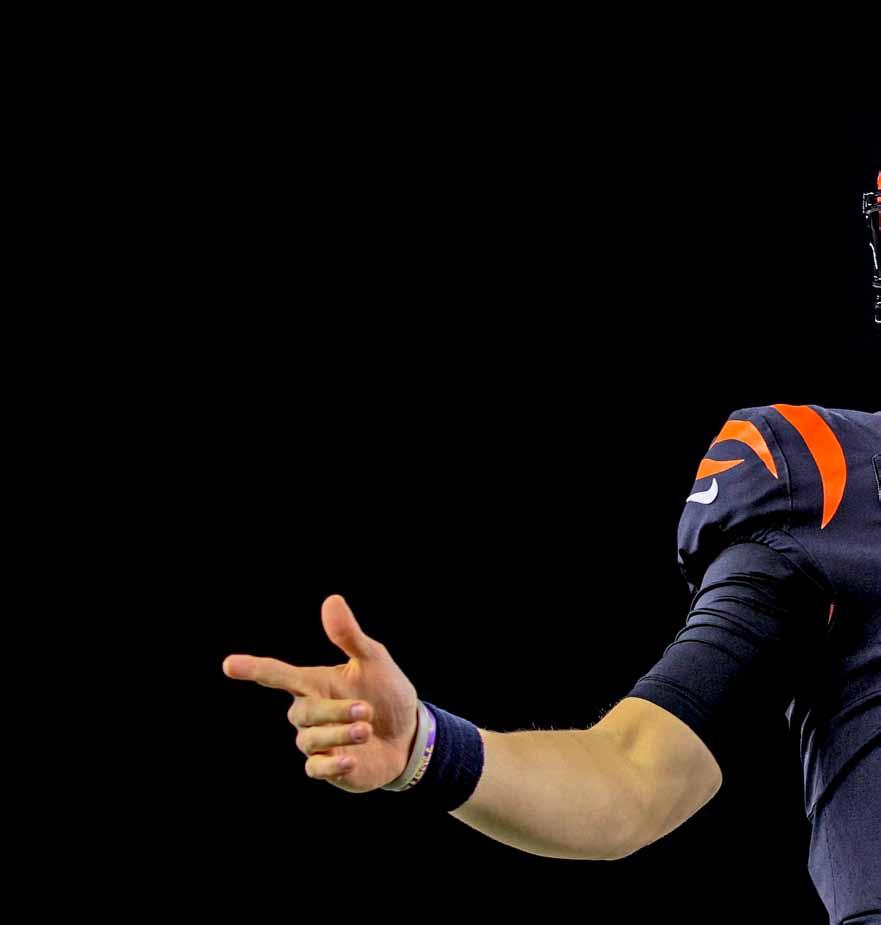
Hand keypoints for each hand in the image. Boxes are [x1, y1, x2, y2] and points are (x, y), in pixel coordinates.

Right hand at [222, 594, 419, 793]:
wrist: (409, 733)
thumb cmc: (386, 692)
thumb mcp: (373, 660)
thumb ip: (349, 636)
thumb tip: (332, 600)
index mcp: (314, 682)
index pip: (276, 674)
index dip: (253, 668)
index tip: (229, 664)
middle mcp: (309, 711)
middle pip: (302, 711)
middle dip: (335, 711)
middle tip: (367, 709)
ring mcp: (317, 741)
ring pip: (310, 739)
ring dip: (340, 734)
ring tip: (367, 729)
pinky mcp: (328, 768)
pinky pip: (316, 769)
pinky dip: (333, 765)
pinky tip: (352, 759)